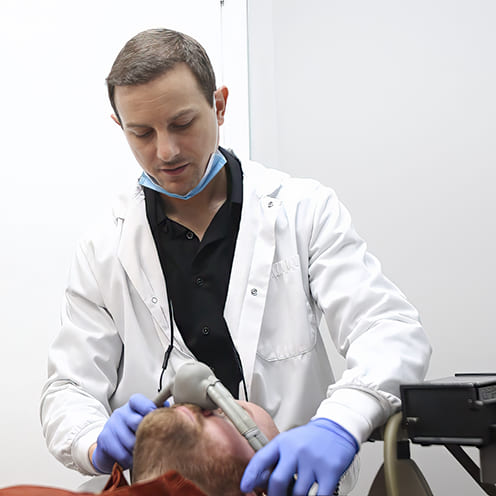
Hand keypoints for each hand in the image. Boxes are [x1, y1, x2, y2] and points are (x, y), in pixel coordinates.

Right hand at [92, 394, 166, 472]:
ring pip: (127, 439)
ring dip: (137, 450)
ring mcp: (111, 425)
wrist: (110, 446)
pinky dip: (127, 458)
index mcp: (133, 405)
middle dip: (144, 434)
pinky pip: (119, 451)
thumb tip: (175, 411)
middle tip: (152, 442)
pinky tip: (132, 459)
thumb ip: (158, 413)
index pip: (139, 401)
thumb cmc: (133, 431)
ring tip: (143, 454)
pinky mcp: (104, 439)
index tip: (156, 417)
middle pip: (135, 421)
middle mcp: (121, 413)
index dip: (148, 408)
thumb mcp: (145, 419)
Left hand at [240, 418, 357, 495]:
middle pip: (277, 482)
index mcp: (283, 442)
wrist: (337, 427)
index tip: (245, 488)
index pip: (261, 459)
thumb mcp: (289, 442)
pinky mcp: (330, 470)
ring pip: (298, 493)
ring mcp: (313, 460)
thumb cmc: (310, 438)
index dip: (250, 476)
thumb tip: (260, 482)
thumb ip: (275, 458)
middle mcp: (296, 450)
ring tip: (297, 494)